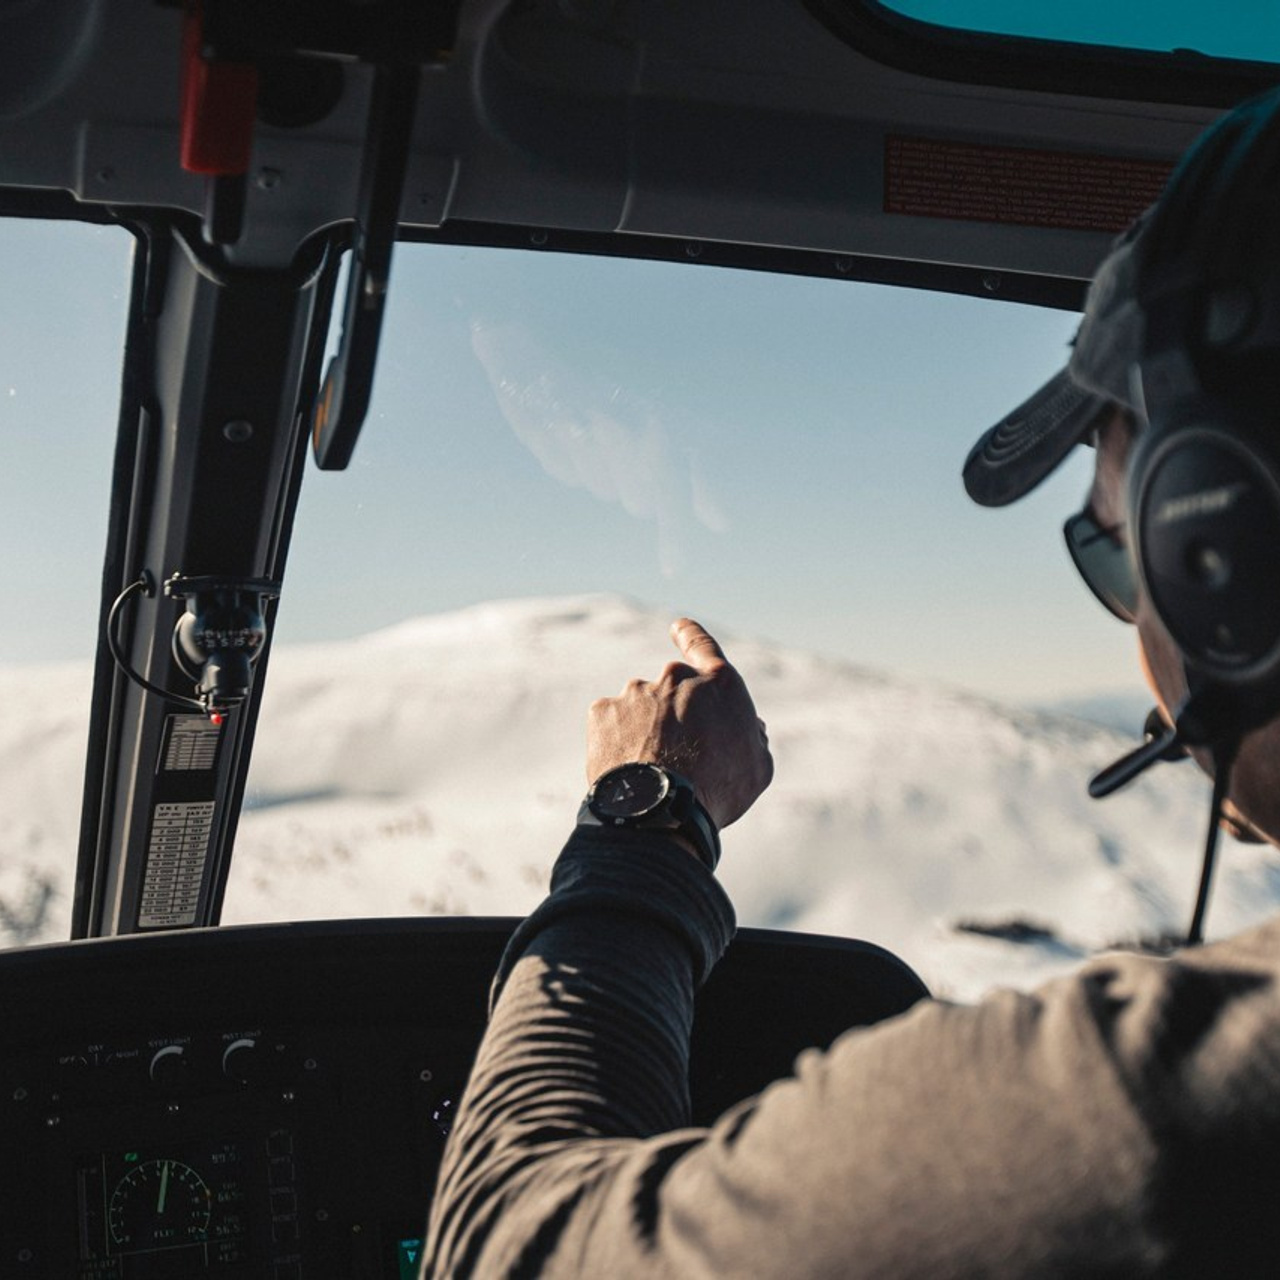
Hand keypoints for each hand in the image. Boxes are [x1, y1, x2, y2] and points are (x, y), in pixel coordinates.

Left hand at [586, 618, 773, 829]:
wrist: (661, 811)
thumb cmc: (718, 791)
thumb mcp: (757, 766)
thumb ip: (752, 737)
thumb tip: (748, 726)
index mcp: (719, 684)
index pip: (703, 646)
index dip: (690, 635)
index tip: (679, 627)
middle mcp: (676, 678)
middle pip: (672, 691)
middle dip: (672, 715)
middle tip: (676, 756)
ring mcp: (636, 692)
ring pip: (640, 709)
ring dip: (643, 731)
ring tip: (651, 773)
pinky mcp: (604, 710)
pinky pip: (612, 725)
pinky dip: (617, 743)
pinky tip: (628, 770)